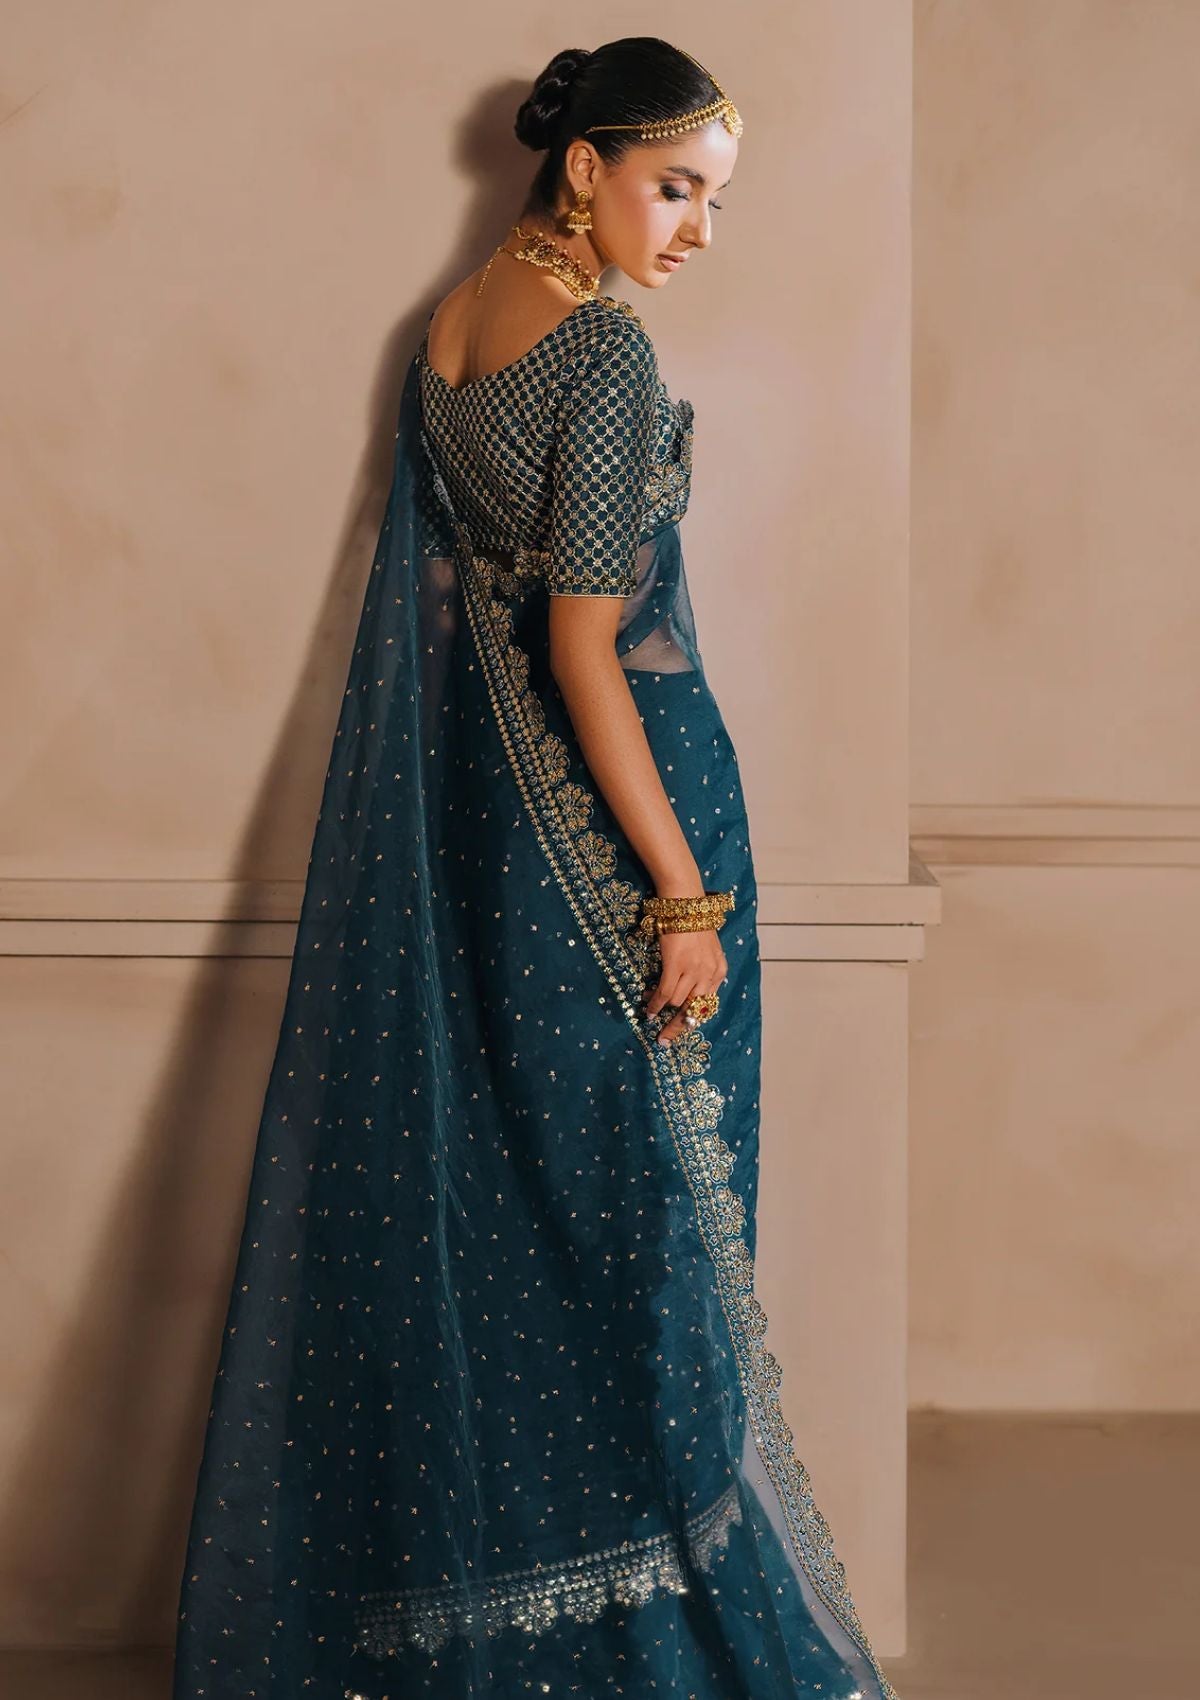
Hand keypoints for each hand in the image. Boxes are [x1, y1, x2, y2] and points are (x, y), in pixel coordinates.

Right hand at [643, 927, 726, 1045]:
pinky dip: (656, 1004)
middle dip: (677, 1026)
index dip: (692, 1019)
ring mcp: (694, 970)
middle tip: (664, 1038)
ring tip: (650, 1001)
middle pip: (694, 1010)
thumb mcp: (706, 949)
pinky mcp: (676, 965)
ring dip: (661, 1006)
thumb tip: (685, 992)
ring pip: (677, 1002)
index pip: (707, 1004)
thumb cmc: (692, 921)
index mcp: (719, 970)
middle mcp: (710, 973)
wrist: (685, 901)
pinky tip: (648, 1009)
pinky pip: (665, 993)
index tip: (680, 1030)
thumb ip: (701, 970)